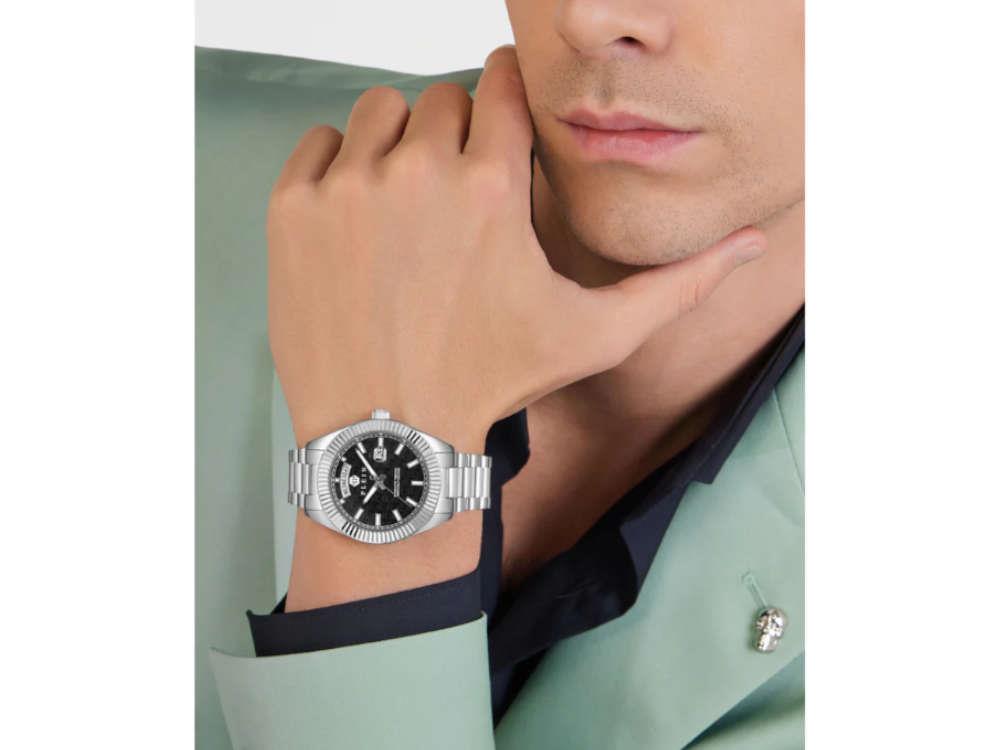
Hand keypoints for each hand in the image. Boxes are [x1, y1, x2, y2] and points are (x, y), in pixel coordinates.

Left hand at [267, 46, 765, 454]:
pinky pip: (319, 141)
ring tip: (410, 206)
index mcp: (494, 186)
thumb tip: (747, 243)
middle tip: (457, 198)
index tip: (500, 131)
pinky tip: (359, 218)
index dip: (507, 103)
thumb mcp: (594, 335)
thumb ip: (675, 282)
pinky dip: (337, 165)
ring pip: (380, 111)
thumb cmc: (493, 385)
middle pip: (443, 98)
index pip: (503, 83)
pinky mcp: (295, 209)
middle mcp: (420, 171)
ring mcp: (349, 188)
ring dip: (399, 141)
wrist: (391, 436)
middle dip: (457, 135)